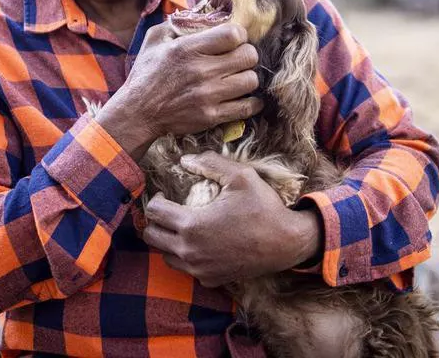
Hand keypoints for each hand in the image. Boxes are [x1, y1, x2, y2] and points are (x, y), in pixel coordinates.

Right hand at [97, 22, 262, 157]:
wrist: (137, 114)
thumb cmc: (146, 74)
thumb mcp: (155, 39)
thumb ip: (179, 23)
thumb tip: (205, 15)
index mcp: (188, 49)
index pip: (234, 34)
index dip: (239, 35)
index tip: (233, 41)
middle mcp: (201, 71)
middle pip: (249, 56)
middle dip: (246, 55)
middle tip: (237, 59)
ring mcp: (208, 96)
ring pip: (251, 81)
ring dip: (247, 78)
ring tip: (237, 78)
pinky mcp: (211, 116)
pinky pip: (247, 108)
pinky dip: (251, 103)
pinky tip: (243, 98)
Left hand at [142, 152, 320, 287]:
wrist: (287, 243)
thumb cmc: (264, 207)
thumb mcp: (241, 175)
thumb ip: (210, 163)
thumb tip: (185, 159)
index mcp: (192, 224)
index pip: (153, 212)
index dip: (155, 199)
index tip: (165, 195)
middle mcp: (190, 251)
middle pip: (151, 237)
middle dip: (155, 221)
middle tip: (168, 211)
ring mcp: (199, 269)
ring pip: (165, 257)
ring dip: (167, 241)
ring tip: (181, 228)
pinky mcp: (210, 280)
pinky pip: (186, 270)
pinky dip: (186, 258)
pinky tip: (199, 245)